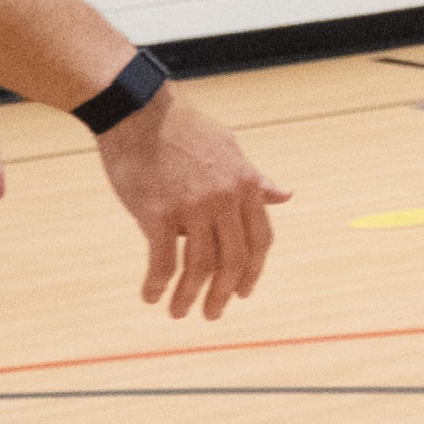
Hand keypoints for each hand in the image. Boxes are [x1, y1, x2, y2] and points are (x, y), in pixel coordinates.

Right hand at [102, 90, 291, 318]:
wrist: (138, 110)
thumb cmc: (182, 129)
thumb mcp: (230, 149)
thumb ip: (254, 180)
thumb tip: (285, 196)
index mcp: (244, 185)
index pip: (260, 240)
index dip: (253, 270)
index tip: (243, 291)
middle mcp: (224, 199)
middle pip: (232, 260)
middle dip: (223, 293)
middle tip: (213, 314)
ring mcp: (192, 207)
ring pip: (199, 266)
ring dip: (189, 296)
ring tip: (179, 312)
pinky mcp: (157, 212)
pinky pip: (162, 260)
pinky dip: (158, 283)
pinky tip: (151, 295)